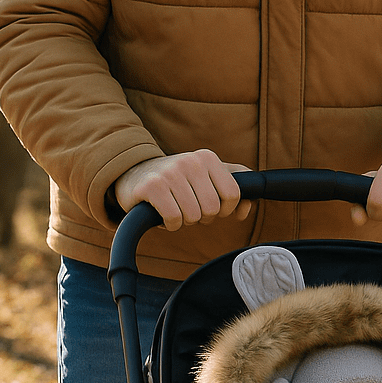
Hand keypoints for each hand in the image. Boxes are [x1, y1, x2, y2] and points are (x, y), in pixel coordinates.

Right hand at [114, 150, 252, 230]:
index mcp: (208, 158)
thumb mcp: (208, 178)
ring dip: (184, 220)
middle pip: (213, 209)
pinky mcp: (152, 187)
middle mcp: (190, 161)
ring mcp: (170, 172)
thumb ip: (235, 188)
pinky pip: (174, 219)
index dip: (224, 209)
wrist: (136, 175)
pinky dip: (170, 224)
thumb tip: (245, 208)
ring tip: (174, 206)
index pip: (233, 195)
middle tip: (188, 206)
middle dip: (202, 216)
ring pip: (193, 216)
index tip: (209, 204)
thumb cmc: (178, 181)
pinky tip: (163, 213)